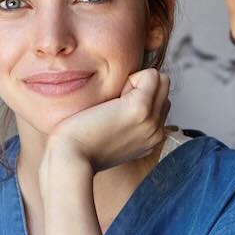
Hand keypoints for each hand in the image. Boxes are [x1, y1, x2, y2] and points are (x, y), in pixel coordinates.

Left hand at [44, 67, 169, 172]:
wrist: (70, 159)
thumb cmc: (78, 147)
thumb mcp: (109, 139)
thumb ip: (123, 125)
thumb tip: (120, 103)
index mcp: (150, 140)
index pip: (159, 103)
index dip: (136, 97)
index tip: (112, 114)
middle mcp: (156, 132)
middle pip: (164, 89)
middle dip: (140, 87)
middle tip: (112, 106)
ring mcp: (151, 121)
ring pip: (161, 80)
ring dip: (136, 82)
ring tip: (113, 103)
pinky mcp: (141, 108)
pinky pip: (151, 75)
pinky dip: (131, 77)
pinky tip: (112, 98)